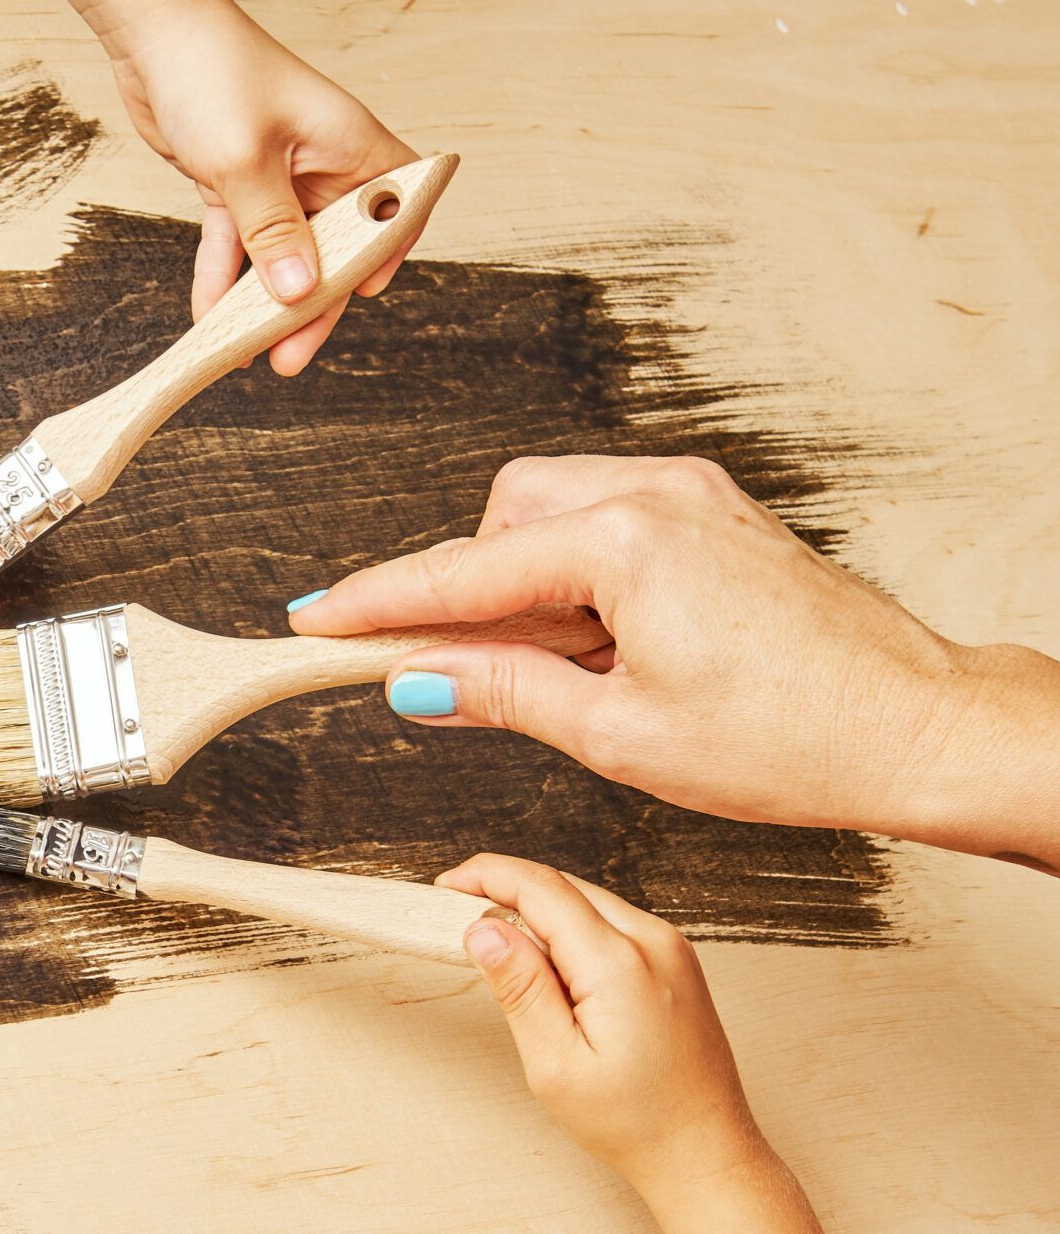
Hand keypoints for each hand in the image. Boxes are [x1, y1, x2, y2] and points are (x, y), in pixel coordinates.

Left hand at [104, 2, 420, 373]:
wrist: (153, 34)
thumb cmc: (214, 74)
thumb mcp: (246, 163)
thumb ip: (273, 233)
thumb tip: (303, 293)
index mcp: (353, 147)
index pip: (394, 212)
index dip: (384, 257)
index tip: (361, 295)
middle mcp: (325, 165)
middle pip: (333, 250)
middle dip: (312, 306)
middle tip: (288, 358)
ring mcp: (280, 177)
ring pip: (283, 255)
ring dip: (263, 304)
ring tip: (247, 355)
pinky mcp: (236, 184)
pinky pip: (236, 244)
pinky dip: (222, 278)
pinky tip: (206, 321)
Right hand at [290, 454, 1059, 868]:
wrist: (919, 727)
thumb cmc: (796, 739)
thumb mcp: (621, 734)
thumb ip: (504, 690)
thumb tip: (420, 679)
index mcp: (626, 543)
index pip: (464, 572)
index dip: (378, 603)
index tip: (314, 622)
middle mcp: (659, 494)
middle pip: (503, 515)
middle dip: (466, 586)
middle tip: (442, 668)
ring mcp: (695, 496)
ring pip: (553, 510)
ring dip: (524, 581)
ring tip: (550, 673)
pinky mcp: (719, 514)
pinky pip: (610, 520)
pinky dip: (576, 574)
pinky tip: (594, 646)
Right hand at [439, 852, 765, 1205]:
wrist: (705, 1153)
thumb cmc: (633, 1122)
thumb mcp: (555, 1065)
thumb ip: (519, 989)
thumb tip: (483, 930)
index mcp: (619, 965)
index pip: (541, 888)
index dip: (487, 876)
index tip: (447, 886)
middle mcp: (653, 943)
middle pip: (564, 887)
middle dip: (507, 890)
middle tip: (460, 916)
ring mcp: (671, 950)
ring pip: (588, 901)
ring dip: (539, 911)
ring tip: (500, 949)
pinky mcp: (676, 963)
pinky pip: (612, 923)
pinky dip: (571, 929)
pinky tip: (550, 965)